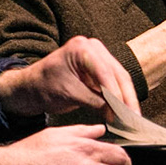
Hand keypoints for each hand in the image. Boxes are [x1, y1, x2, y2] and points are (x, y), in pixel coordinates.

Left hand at [0, 36, 138, 118]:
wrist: (31, 88)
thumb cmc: (44, 87)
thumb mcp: (70, 95)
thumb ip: (95, 102)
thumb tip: (117, 114)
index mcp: (81, 48)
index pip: (105, 72)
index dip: (117, 94)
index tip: (124, 112)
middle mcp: (93, 47)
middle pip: (117, 73)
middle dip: (126, 97)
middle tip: (134, 117)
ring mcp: (98, 55)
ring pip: (120, 78)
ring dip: (126, 98)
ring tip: (133, 117)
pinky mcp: (99, 67)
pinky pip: (114, 82)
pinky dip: (119, 97)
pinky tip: (125, 111)